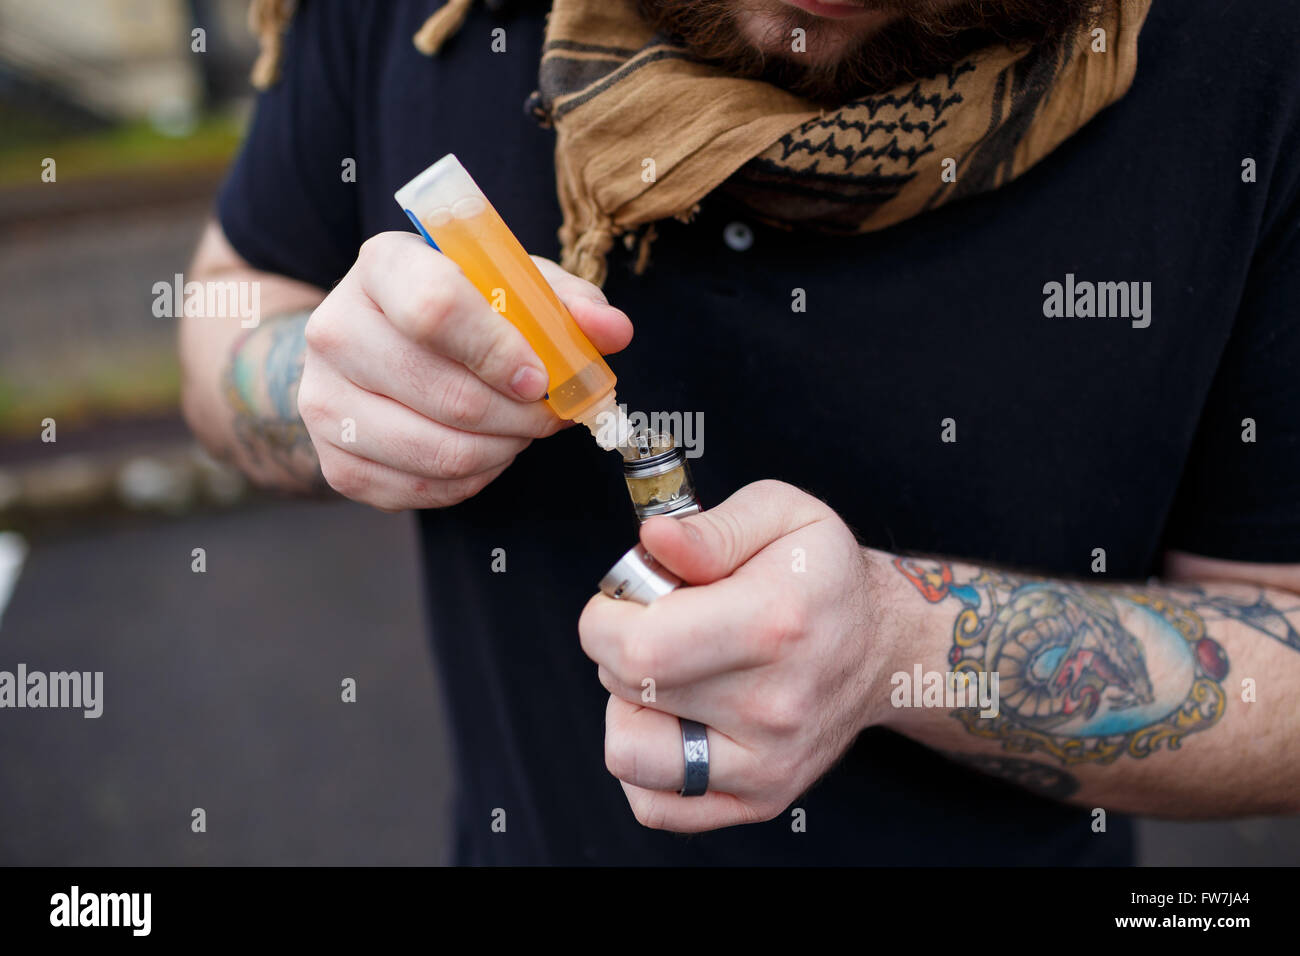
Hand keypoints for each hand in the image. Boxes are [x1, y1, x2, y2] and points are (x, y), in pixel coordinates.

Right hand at [297, 231, 631, 509]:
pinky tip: (485, 452)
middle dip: (520, 416)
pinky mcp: (334, 460)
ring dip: (502, 449)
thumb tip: (612, 330)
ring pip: (438, 450)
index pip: (435, 307)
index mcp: (384, 265)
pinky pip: (422, 489)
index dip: (498, 350)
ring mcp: (324, 400)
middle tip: (549, 413)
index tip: (540, 376)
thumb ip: (569, 303)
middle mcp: (335, 328)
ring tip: (520, 430)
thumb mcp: (515, 287)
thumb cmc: (460, 311)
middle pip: (445, 393)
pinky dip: (472, 479)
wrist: (373, 346)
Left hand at [578, 480, 897, 831]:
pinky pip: (654, 805)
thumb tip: (653, 540)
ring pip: (630, 754)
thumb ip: (710, 529)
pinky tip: (672, 719)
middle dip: (614, 648)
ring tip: (665, 675)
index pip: (640, 646)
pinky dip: (644, 762)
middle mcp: (773, 704)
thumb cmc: (822, 576)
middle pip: (628, 690)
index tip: (626, 598)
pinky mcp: (761, 799)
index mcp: (774, 622)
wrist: (883, 646)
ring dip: (626, 709)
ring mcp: (768, 763)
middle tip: (655, 624)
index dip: (605, 617)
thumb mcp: (781, 514)